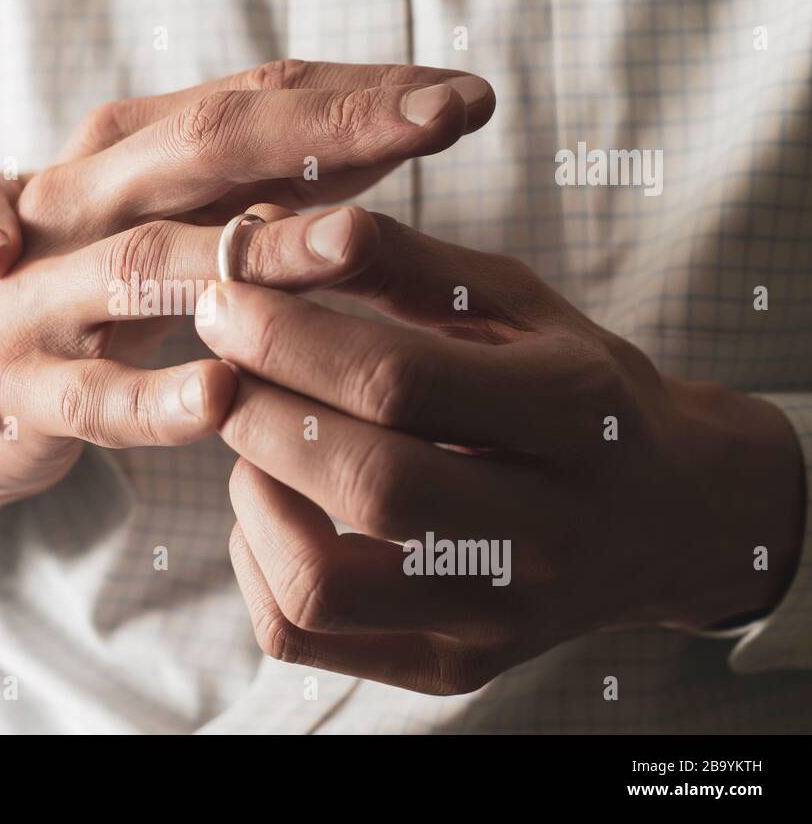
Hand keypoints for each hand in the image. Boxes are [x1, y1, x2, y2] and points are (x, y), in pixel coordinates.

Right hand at [0, 60, 496, 503]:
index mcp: (122, 151)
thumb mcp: (154, 215)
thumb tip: (388, 138)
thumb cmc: (70, 279)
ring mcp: (43, 287)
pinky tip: (228, 393)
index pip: (249, 98)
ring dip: (253, 252)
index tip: (465, 96)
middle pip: (205, 144)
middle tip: (438, 122)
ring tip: (352, 243)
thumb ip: (256, 184)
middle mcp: (80, 197)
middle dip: (326, 130)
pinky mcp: (20, 382)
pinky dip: (154, 395)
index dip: (356, 92)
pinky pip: (93, 392)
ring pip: (150, 261)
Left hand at [197, 208, 805, 692]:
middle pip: (364, 484)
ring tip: (258, 441)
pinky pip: (305, 635)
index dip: (288, 339)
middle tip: (223, 368)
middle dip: (259, 412)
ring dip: (254, 496)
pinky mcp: (451, 666)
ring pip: (322, 583)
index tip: (224, 303)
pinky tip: (274, 508)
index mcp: (573, 415)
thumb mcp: (519, 306)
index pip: (400, 383)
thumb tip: (277, 232)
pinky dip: (255, 564)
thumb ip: (407, 264)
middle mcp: (546, 532)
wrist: (674, 517)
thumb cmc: (578, 391)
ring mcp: (498, 615)